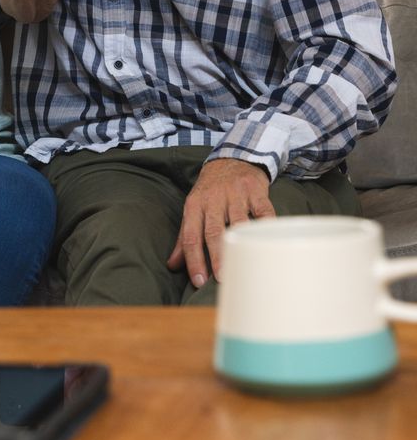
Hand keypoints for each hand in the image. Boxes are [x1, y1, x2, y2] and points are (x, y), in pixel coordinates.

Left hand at [167, 158, 274, 286]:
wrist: (233, 158)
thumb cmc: (211, 191)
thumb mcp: (193, 208)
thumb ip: (184, 237)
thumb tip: (172, 265)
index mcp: (195, 205)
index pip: (191, 236)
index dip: (193, 260)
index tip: (198, 281)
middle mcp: (213, 199)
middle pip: (214, 231)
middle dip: (216, 257)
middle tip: (221, 280)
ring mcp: (236, 194)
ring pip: (238, 222)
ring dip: (240, 244)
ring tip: (243, 266)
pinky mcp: (256, 191)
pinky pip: (264, 211)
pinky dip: (266, 226)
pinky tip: (266, 242)